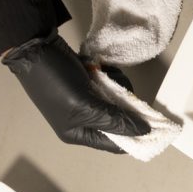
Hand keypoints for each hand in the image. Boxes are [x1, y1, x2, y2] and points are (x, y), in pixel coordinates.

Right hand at [2, 31, 149, 152]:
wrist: (36, 47)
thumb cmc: (55, 81)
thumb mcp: (85, 105)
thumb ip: (115, 120)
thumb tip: (143, 131)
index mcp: (78, 133)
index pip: (115, 144)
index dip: (135, 138)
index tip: (156, 127)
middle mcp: (84, 121)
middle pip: (120, 121)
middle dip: (126, 106)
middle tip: (126, 92)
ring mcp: (88, 101)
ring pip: (119, 101)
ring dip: (118, 87)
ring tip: (106, 75)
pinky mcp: (90, 84)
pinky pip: (111, 85)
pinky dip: (111, 77)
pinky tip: (100, 68)